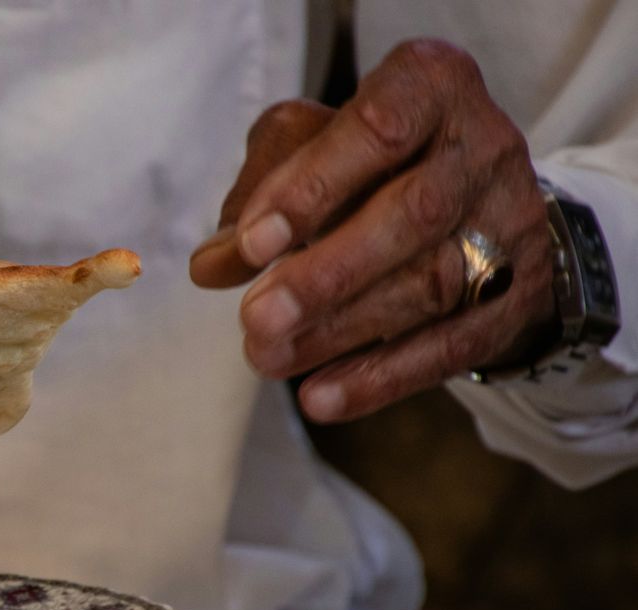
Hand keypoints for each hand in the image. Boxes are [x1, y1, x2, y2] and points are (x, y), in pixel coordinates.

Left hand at [190, 40, 557, 421]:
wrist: (474, 196)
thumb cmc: (368, 161)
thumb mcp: (308, 146)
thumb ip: (258, 195)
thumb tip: (214, 265)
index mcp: (431, 87)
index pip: (377, 130)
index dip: (312, 187)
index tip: (252, 244)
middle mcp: (483, 146)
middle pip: (412, 214)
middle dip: (326, 276)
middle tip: (255, 319)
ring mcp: (512, 221)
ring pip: (431, 285)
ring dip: (340, 332)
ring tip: (267, 358)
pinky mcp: (521, 295)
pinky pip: (453, 345)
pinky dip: (381, 378)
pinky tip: (321, 397)